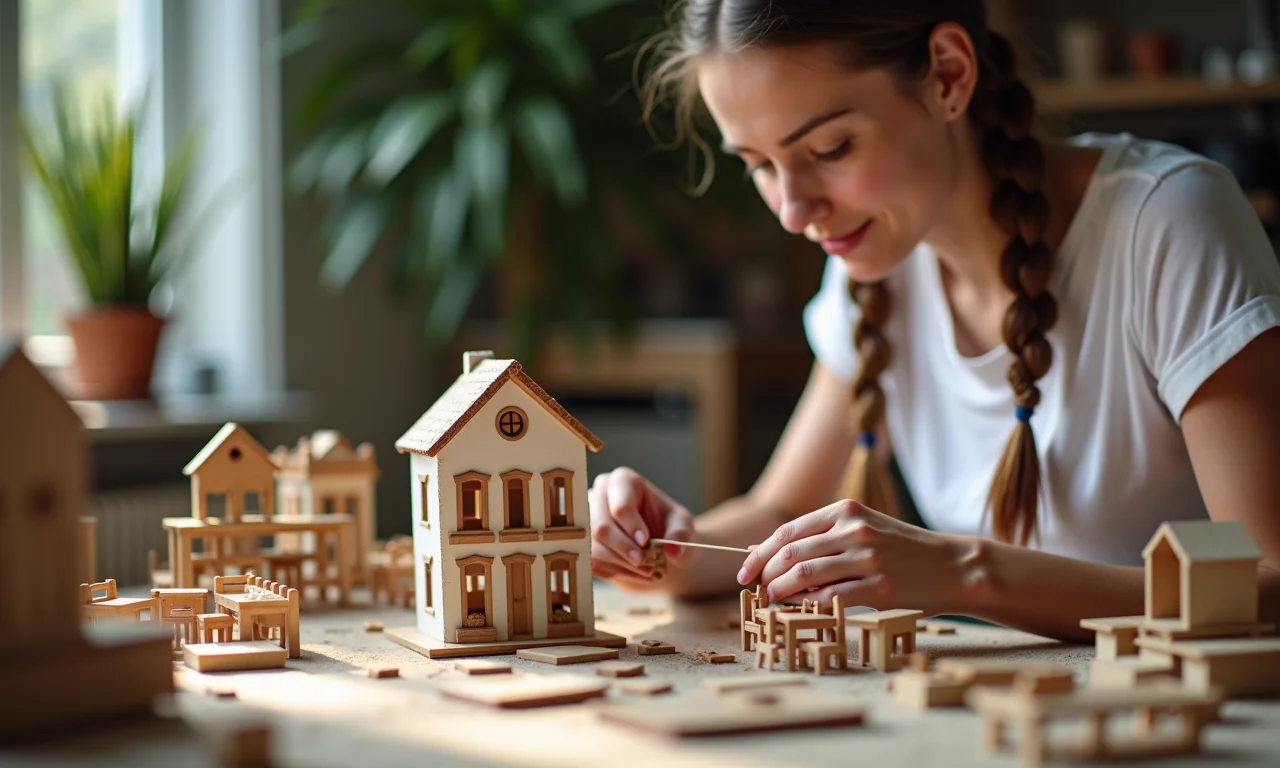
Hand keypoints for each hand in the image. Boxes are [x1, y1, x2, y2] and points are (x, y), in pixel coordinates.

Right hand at [589, 467, 695, 589]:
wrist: (655, 543)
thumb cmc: (667, 526)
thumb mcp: (682, 525)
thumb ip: (680, 534)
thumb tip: (672, 549)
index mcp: (622, 482)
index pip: (620, 506)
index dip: (632, 527)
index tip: (646, 542)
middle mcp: (598, 495)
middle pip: (601, 527)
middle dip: (624, 548)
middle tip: (644, 562)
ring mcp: (586, 519)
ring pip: (594, 547)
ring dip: (621, 563)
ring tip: (646, 570)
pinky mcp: (583, 542)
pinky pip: (592, 562)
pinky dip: (616, 571)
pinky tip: (635, 573)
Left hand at [735, 500, 974, 614]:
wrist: (954, 566)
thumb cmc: (904, 550)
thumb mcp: (864, 528)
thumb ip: (823, 537)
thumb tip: (771, 554)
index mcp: (846, 510)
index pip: (787, 532)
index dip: (760, 554)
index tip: (745, 572)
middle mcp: (853, 530)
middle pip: (790, 554)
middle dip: (764, 575)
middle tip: (756, 591)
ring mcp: (867, 558)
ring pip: (803, 576)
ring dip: (780, 592)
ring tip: (772, 602)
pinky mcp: (879, 588)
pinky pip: (829, 599)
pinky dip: (807, 606)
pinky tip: (800, 611)